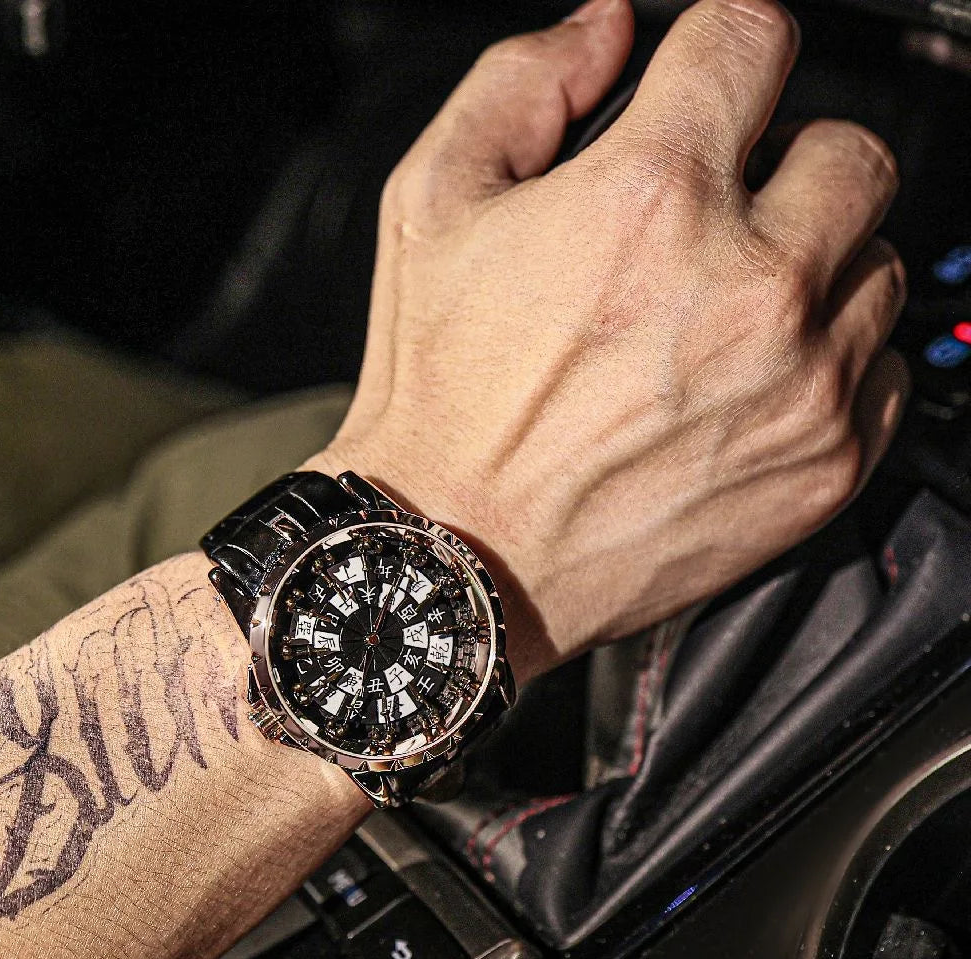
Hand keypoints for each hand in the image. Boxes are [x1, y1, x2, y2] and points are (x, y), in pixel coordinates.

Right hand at [305, 0, 907, 684]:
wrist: (456, 551)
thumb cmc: (440, 399)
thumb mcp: (428, 209)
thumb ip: (519, 85)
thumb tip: (605, 29)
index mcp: (650, 195)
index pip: (755, 39)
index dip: (727, 47)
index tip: (717, 81)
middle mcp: (747, 284)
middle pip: (852, 150)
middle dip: (788, 166)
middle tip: (725, 217)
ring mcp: (799, 381)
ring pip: (880, 264)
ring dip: (817, 270)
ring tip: (728, 316)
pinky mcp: (824, 464)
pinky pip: (885, 372)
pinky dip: (833, 364)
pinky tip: (753, 384)